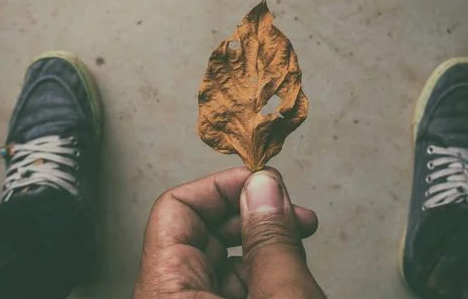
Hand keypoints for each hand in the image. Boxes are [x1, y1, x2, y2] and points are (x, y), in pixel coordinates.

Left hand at [133, 167, 325, 298]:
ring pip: (223, 260)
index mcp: (166, 292)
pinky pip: (234, 286)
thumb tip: (263, 186)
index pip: (174, 210)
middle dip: (252, 213)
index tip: (262, 181)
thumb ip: (271, 241)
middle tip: (292, 211)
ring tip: (300, 237)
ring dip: (264, 241)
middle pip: (201, 232)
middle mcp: (172, 298)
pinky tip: (292, 269)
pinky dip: (265, 270)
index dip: (221, 186)